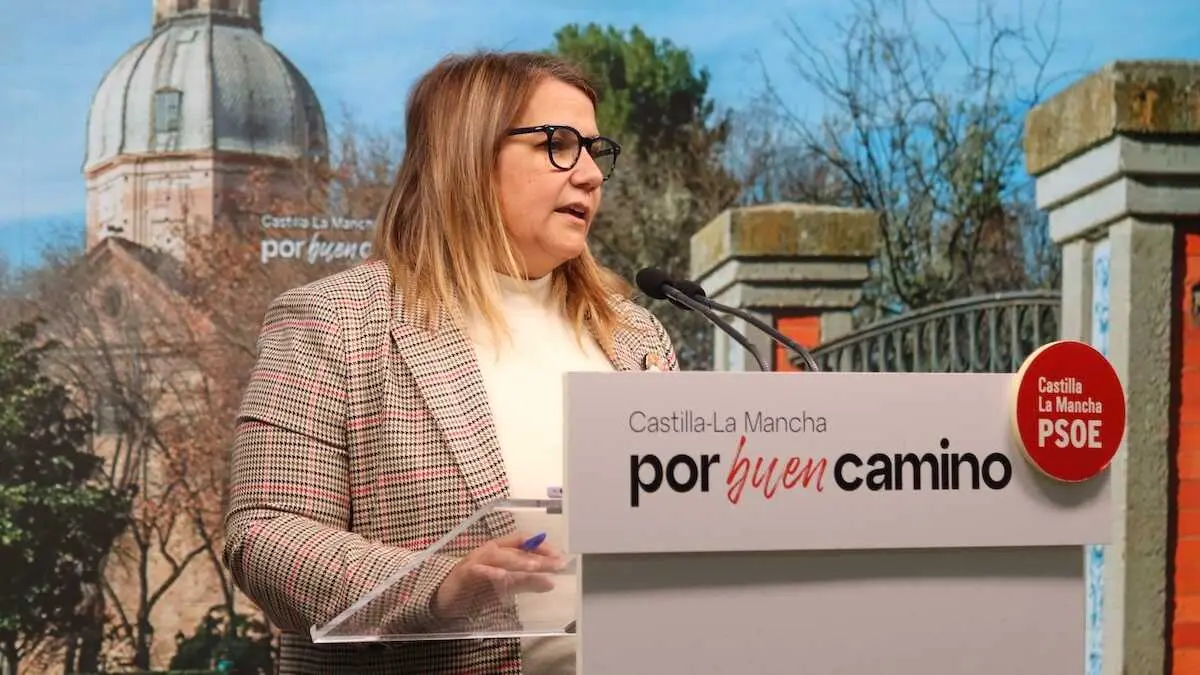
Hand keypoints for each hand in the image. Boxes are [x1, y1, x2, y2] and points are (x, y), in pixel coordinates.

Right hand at [434, 532, 565, 618]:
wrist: (444, 597)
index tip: (560, 556)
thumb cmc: (475, 588)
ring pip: (499, 555)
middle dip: (537, 555)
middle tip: (557, 563)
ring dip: (517, 560)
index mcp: (500, 550)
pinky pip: (478, 570)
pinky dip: (490, 572)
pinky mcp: (464, 573)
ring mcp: (476, 561)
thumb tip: (551, 582)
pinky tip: (503, 577)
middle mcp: (489, 551)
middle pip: (516, 549)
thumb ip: (526, 583)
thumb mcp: (505, 586)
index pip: (524, 541)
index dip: (543, 546)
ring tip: (535, 566)